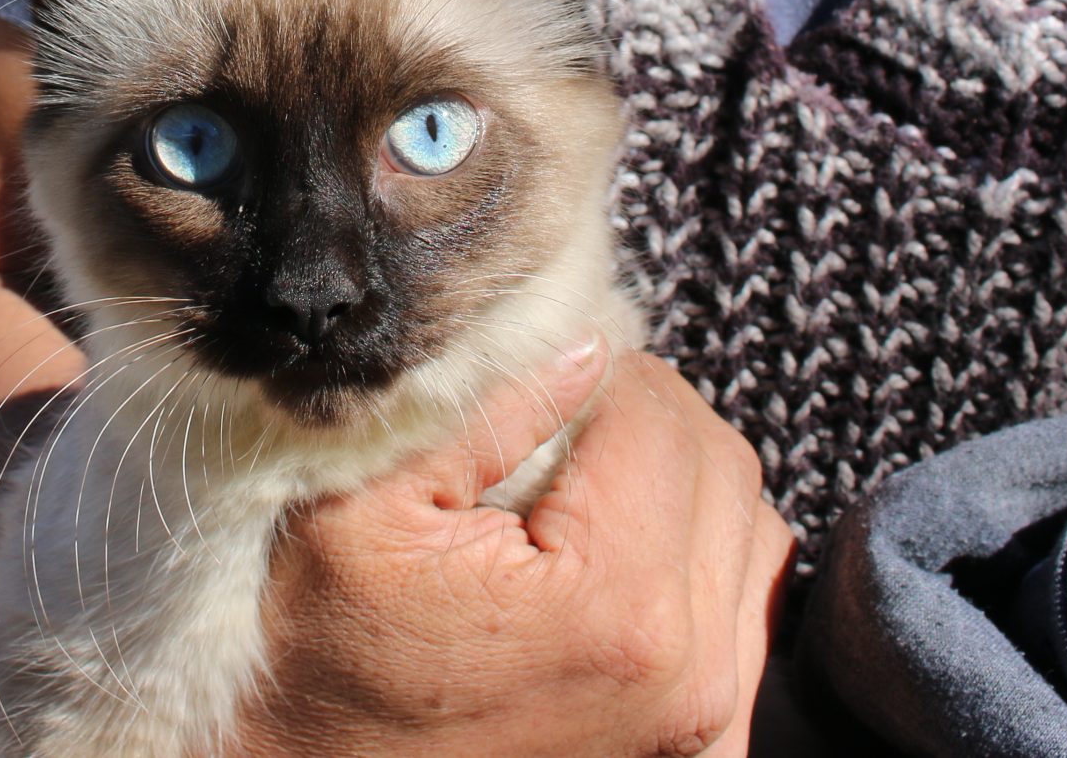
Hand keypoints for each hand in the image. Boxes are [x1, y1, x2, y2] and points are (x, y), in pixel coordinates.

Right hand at [234, 343, 794, 757]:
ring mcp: (707, 721)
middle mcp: (687, 671)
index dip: (600, 371)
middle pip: (720, 463)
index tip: (541, 372)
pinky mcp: (707, 745)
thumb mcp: (365, 507)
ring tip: (590, 485)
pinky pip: (748, 605)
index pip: (660, 416)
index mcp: (614, 603)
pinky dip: (700, 556)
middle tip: (562, 418)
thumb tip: (587, 348)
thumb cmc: (317, 651)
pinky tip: (623, 552)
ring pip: (749, 525)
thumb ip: (488, 414)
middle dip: (645, 418)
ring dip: (681, 482)